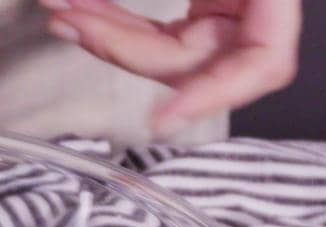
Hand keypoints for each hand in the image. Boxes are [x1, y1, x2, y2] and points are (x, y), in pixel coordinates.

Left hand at [39, 0, 300, 135]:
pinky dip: (116, 24)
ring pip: (163, 50)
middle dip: (122, 44)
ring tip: (62, 12)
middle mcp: (258, 11)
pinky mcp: (205, 13)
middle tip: (73, 20)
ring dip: (107, 33)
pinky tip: (81, 14)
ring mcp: (230, 15)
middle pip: (192, 60)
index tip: (165, 117)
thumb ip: (168, 6)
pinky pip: (156, 33)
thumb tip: (87, 8)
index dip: (213, 94)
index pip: (263, 64)